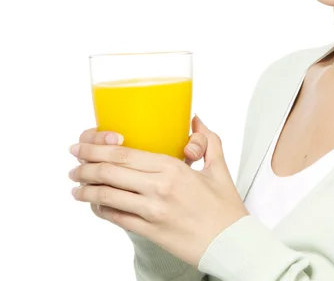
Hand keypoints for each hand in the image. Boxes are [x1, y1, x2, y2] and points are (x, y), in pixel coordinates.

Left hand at [68, 115, 248, 266]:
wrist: (231, 242)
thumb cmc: (225, 206)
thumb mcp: (219, 167)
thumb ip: (207, 140)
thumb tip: (195, 119)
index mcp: (174, 168)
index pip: (126, 154)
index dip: (98, 148)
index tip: (84, 144)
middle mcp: (159, 188)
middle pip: (111, 172)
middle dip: (86, 164)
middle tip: (73, 160)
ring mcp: (152, 212)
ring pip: (108, 196)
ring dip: (86, 189)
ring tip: (76, 185)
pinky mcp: (150, 232)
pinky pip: (117, 218)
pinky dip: (100, 209)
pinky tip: (94, 204)